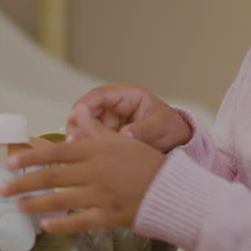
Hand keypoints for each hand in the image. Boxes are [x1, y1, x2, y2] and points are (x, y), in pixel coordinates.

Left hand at [0, 133, 165, 233]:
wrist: (173, 190)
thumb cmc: (146, 164)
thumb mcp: (122, 140)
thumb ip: (96, 130)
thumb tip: (77, 114)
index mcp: (96, 151)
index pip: (56, 152)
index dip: (31, 157)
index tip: (11, 162)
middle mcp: (95, 171)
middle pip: (52, 177)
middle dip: (23, 182)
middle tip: (2, 188)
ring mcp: (101, 195)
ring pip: (61, 200)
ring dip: (35, 203)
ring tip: (17, 206)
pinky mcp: (109, 216)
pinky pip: (80, 221)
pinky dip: (61, 224)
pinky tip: (44, 226)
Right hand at [67, 84, 192, 150]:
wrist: (177, 140)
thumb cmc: (171, 127)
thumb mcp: (160, 127)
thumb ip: (142, 130)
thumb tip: (124, 135)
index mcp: (128, 96)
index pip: (100, 95)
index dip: (84, 104)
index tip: (75, 116)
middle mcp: (115, 106)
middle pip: (87, 110)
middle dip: (78, 124)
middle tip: (73, 139)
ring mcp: (110, 120)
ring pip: (86, 125)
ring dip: (81, 136)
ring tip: (77, 150)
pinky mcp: (108, 134)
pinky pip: (93, 137)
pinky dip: (87, 145)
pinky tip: (84, 155)